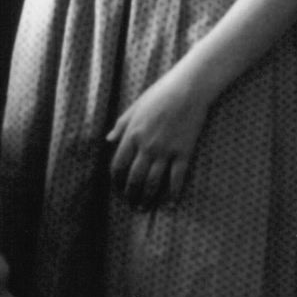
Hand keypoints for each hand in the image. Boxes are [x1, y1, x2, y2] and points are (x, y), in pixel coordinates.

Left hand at [107, 71, 213, 208]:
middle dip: (131, 195)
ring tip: (145, 208)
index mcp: (132, 135)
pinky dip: (173, 194)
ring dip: (147, 198)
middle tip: (132, 204)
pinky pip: (177, 178)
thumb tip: (108, 140)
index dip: (116, 181)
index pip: (118, 165)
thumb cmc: (161, 93)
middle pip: (135, 178)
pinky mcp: (183, 152)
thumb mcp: (135, 107)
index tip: (117, 189)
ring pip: (153, 182)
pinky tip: (170, 204)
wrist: (189, 88)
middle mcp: (147, 147)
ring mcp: (166, 151)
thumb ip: (121, 125)